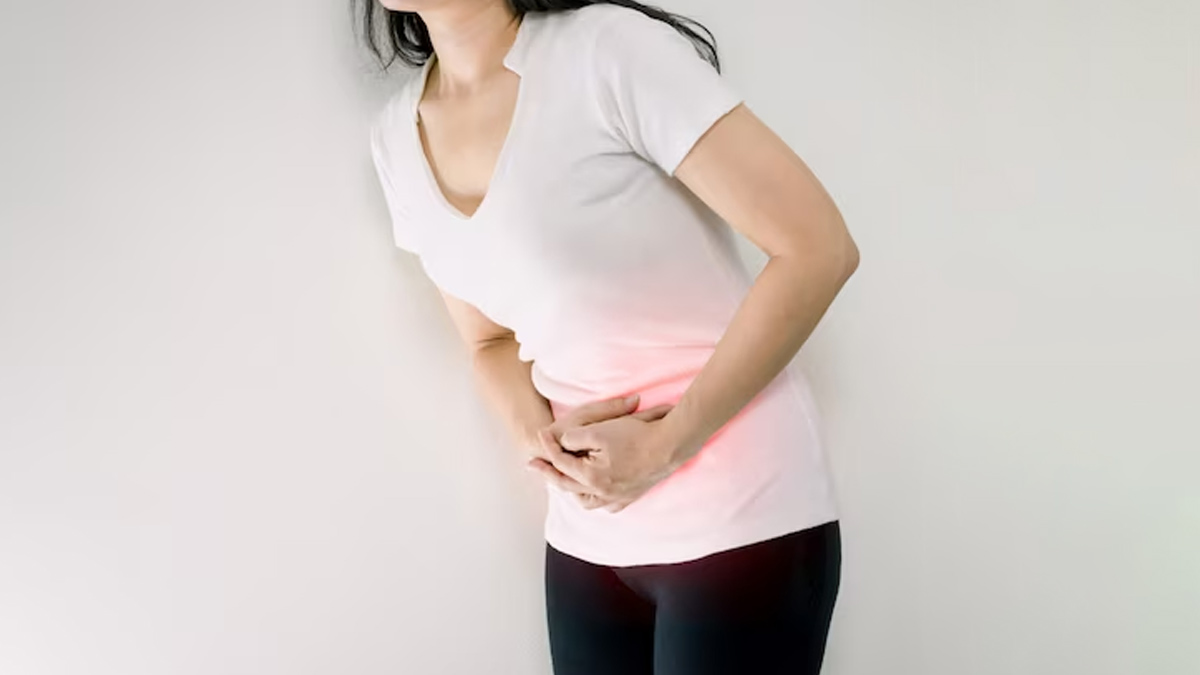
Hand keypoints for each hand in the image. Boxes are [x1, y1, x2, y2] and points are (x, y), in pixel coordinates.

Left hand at [530, 398, 679, 512]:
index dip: (548, 446)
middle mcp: (603, 493)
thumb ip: (574, 437)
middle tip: (534, 464)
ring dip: (573, 491)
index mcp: (592, 477)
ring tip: (564, 480)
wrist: (671, 444)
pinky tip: (595, 492)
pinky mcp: (631, 496)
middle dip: (549, 472)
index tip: (539, 434)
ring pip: (587, 502)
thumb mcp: (598, 429)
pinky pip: (608, 505)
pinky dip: (597, 499)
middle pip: (568, 485)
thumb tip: (562, 443)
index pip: (562, 462)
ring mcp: (618, 497)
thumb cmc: (636, 435)